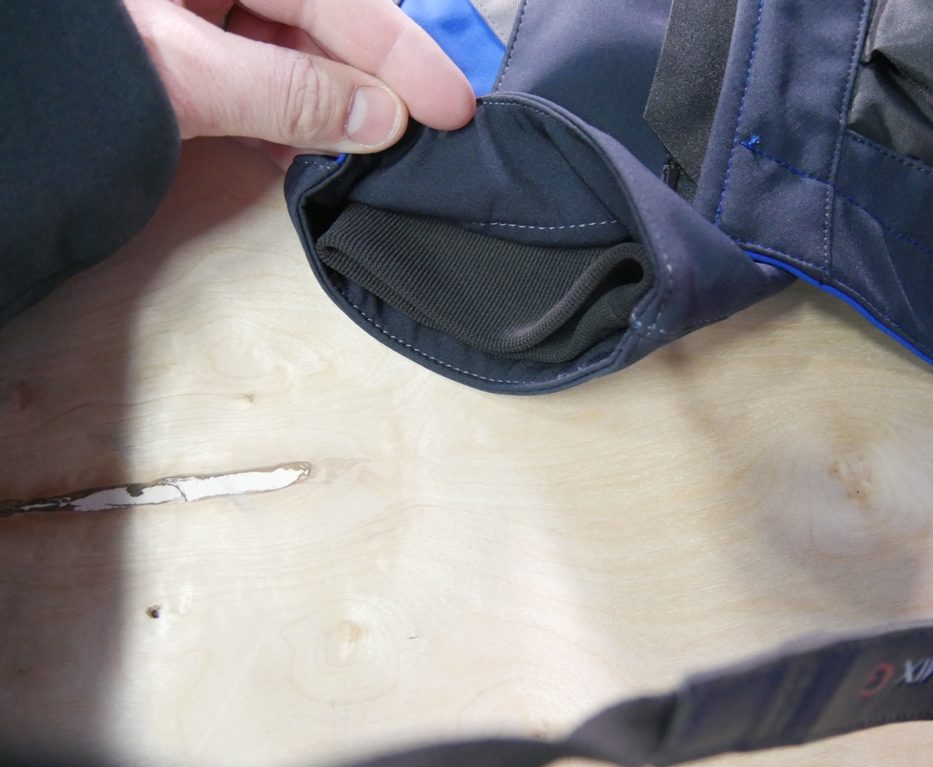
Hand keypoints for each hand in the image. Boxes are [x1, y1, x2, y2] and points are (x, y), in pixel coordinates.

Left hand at [122, 0, 475, 164]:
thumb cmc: (51, 68)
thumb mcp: (176, 73)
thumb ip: (284, 94)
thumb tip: (379, 118)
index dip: (402, 55)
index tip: (452, 108)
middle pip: (320, 23)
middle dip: (364, 84)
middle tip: (414, 141)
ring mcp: (193, 12)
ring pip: (287, 54)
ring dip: (323, 108)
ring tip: (359, 157)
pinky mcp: (177, 52)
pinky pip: (250, 78)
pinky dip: (277, 118)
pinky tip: (299, 153)